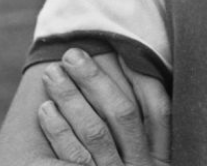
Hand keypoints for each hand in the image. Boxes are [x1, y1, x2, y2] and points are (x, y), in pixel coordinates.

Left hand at [36, 48, 169, 165]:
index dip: (140, 77)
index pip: (159, 110)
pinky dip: (59, 130)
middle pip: (122, 114)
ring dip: (71, 98)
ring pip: (95, 132)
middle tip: (71, 55)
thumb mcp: (138, 157)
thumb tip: (129, 68)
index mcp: (160, 158)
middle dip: (95, 80)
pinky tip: (46, 109)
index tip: (118, 50)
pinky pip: (73, 156)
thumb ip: (142, 129)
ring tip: (52, 74)